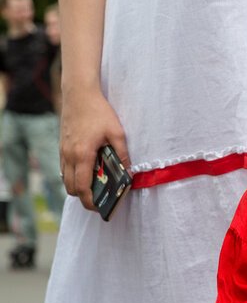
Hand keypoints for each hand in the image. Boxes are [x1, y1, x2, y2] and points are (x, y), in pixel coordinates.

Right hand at [60, 86, 128, 209]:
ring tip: (96, 187)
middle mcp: (68, 156)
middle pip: (71, 188)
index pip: (82, 187)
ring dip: (78, 186)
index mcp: (82, 155)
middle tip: (100, 200)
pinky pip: (64, 168)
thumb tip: (129, 172)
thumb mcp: (117, 133)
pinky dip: (73, 175)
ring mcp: (62, 151)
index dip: (90, 201)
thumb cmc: (99, 112)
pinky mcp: (62, 146)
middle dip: (84, 197)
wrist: (78, 94)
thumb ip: (122, 154)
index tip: (100, 208)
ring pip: (65, 179)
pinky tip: (88, 172)